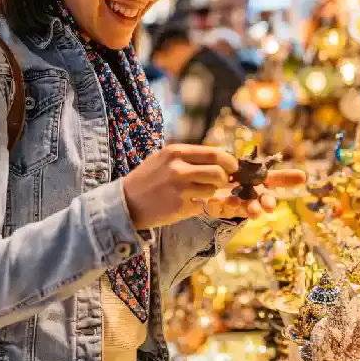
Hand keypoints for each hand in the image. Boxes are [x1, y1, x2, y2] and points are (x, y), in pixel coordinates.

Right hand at [122, 144, 237, 229]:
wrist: (126, 203)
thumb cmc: (148, 178)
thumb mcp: (164, 158)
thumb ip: (189, 156)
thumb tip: (221, 157)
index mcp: (175, 152)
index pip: (214, 153)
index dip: (229, 161)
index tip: (233, 167)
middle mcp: (178, 169)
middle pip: (219, 173)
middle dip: (225, 179)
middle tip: (221, 182)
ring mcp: (180, 190)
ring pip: (213, 190)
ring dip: (210, 192)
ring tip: (197, 192)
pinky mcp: (180, 208)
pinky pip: (202, 205)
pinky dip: (199, 205)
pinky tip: (187, 203)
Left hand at [201, 169, 306, 219]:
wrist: (221, 188)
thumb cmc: (246, 183)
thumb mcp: (263, 177)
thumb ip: (281, 178)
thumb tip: (305, 177)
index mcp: (258, 194)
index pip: (266, 198)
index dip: (268, 203)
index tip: (270, 206)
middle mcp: (246, 201)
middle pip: (251, 206)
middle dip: (254, 209)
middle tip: (254, 211)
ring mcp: (230, 204)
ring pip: (234, 206)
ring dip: (234, 205)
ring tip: (232, 201)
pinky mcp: (215, 206)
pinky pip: (214, 205)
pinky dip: (214, 202)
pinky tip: (213, 199)